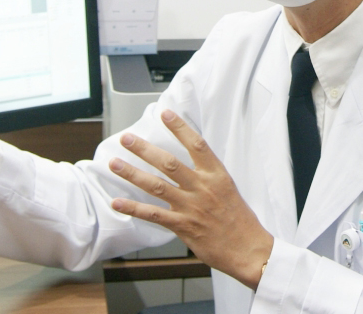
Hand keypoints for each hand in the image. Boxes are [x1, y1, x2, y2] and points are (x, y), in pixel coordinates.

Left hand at [108, 110, 273, 289]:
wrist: (247, 248)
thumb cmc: (238, 218)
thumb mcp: (227, 187)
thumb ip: (206, 174)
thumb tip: (188, 160)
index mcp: (216, 175)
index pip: (196, 144)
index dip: (180, 128)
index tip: (165, 114)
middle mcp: (202, 187)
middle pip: (169, 163)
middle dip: (144, 149)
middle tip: (126, 138)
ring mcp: (191, 206)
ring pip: (156, 185)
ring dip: (132, 173)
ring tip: (115, 163)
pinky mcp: (183, 225)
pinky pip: (153, 214)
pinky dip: (134, 208)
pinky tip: (118, 202)